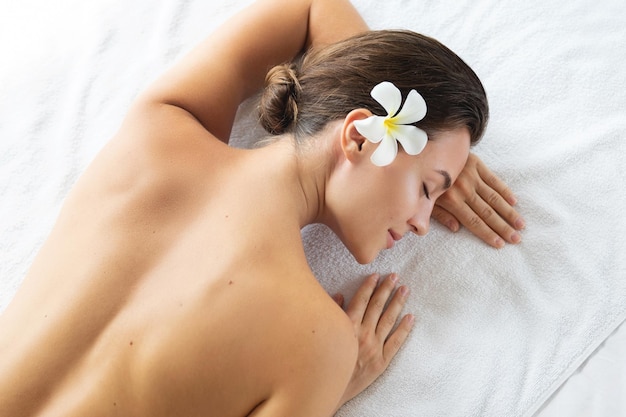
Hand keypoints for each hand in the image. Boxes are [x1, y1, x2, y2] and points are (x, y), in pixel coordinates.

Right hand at [332, 273, 413, 408]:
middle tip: (395, 276)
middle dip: (386, 289)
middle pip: (377, 307)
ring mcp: (374, 347)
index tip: (376, 275)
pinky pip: (396, 342)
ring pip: (388, 320)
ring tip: (405, 290)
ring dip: (397, 303)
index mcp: (347, 326)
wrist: (330, 390)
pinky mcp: (382, 361)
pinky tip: (411, 317)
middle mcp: (362, 334)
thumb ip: (333, 314)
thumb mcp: (325, 335)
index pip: (361, 301)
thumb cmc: (325, 361)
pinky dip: (404, 329)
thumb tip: (339, 295)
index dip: (369, 286)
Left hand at [432, 153, 524, 247]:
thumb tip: (456, 229)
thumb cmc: (423, 179)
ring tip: (520, 224)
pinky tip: (514, 202)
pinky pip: (493, 180)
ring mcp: (471, 176)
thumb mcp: (425, 200)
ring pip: (494, 198)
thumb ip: (440, 215)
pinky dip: (504, 191)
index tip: (501, 244)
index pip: (473, 221)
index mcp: (451, 200)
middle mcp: (464, 189)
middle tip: (517, 239)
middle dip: (503, 227)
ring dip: (509, 212)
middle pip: (487, 212)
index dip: (487, 234)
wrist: (424, 150)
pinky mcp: (476, 164)